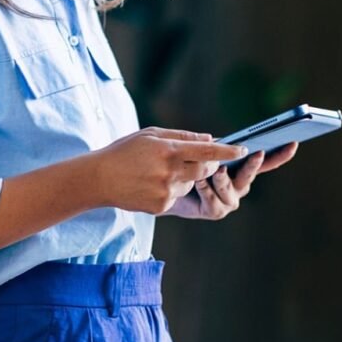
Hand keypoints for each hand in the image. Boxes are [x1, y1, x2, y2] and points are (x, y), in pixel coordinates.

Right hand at [91, 127, 248, 214]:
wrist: (99, 179)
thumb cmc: (125, 152)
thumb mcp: (150, 134)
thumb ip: (182, 136)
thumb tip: (209, 139)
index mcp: (168, 150)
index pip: (206, 151)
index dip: (227, 152)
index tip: (243, 150)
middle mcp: (170, 172)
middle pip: (205, 170)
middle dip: (209, 165)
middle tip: (200, 159)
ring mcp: (166, 191)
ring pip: (190, 184)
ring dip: (185, 178)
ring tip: (158, 171)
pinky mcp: (161, 207)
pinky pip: (176, 197)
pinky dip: (170, 190)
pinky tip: (150, 184)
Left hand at [164, 141, 297, 219]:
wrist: (164, 185)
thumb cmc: (184, 164)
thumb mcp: (200, 150)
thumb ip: (212, 146)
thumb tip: (219, 140)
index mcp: (241, 168)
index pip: (265, 161)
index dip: (280, 154)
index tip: (293, 143)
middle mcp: (239, 185)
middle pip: (251, 175)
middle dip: (253, 164)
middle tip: (257, 152)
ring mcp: (229, 200)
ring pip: (232, 190)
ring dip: (223, 180)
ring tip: (216, 170)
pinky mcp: (215, 211)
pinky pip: (216, 203)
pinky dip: (207, 191)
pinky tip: (199, 182)